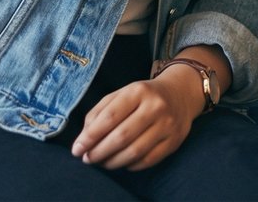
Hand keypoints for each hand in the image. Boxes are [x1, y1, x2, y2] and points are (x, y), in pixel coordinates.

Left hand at [71, 74, 197, 169]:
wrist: (180, 94)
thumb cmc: (143, 95)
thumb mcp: (122, 93)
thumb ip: (100, 112)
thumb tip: (84, 139)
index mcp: (138, 90)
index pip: (110, 116)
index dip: (90, 136)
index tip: (77, 149)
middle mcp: (155, 106)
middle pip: (121, 137)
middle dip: (99, 152)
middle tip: (87, 159)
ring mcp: (167, 125)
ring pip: (134, 152)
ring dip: (112, 162)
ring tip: (101, 162)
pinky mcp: (174, 141)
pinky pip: (147, 161)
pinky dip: (130, 166)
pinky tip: (121, 163)